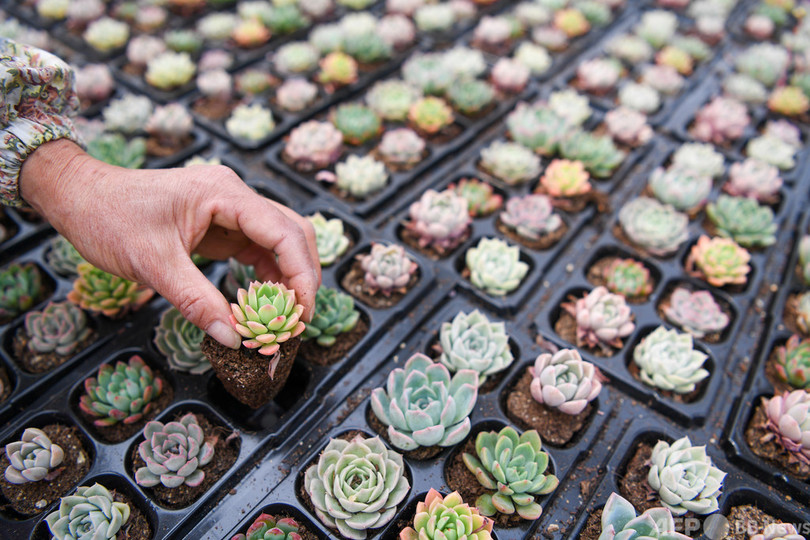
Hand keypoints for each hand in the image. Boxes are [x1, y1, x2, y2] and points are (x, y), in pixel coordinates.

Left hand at [20, 139, 320, 348]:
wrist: (79, 196)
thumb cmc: (109, 218)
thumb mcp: (152, 264)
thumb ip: (196, 301)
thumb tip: (232, 338)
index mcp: (224, 193)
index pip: (283, 232)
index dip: (300, 273)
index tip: (302, 313)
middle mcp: (234, 196)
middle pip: (292, 232)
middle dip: (303, 275)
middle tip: (299, 319)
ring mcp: (230, 209)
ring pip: (280, 240)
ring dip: (288, 277)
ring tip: (286, 317)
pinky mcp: (221, 225)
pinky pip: (257, 249)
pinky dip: (266, 277)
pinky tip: (264, 304)